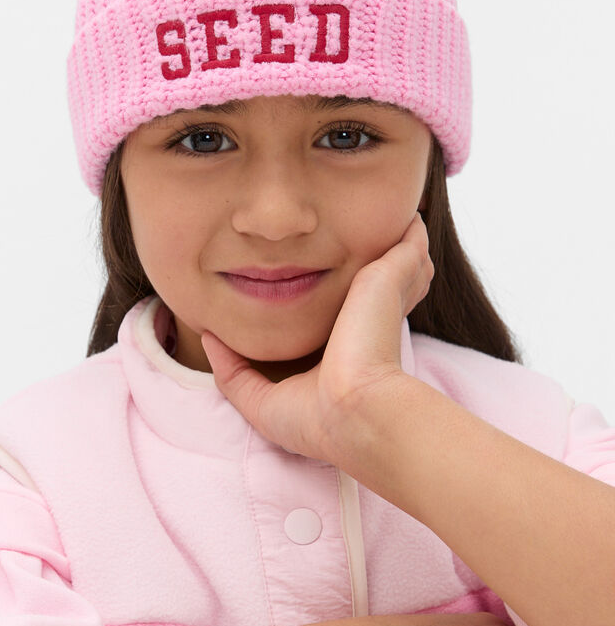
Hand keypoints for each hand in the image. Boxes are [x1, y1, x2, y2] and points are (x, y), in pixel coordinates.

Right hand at [199, 213, 432, 461]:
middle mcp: (312, 374)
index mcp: (343, 348)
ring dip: (234, 338)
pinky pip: (232, 380)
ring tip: (220, 306)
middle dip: (261, 317)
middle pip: (280, 344)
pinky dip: (219, 357)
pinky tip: (210, 333)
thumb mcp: (394, 282)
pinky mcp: (259, 403)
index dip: (302, 296)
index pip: (319, 324)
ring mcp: (282, 392)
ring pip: (249, 363)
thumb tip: (416, 222)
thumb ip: (403, 256)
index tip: (284, 269)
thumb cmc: (375, 339)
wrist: (360, 398)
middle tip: (242, 284)